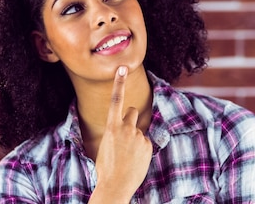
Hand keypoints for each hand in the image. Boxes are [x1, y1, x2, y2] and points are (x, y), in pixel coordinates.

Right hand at [90, 66, 152, 201]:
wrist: (115, 185)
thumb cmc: (107, 168)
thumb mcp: (106, 146)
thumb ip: (117, 134)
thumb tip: (127, 132)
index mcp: (111, 127)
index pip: (116, 100)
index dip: (119, 83)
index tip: (122, 68)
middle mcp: (126, 128)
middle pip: (133, 111)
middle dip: (131, 118)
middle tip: (126, 134)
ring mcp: (138, 136)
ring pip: (138, 130)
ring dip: (135, 139)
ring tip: (128, 156)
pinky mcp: (148, 144)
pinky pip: (145, 142)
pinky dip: (141, 149)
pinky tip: (135, 161)